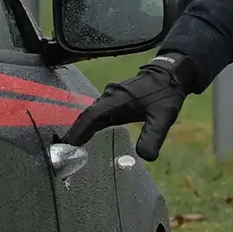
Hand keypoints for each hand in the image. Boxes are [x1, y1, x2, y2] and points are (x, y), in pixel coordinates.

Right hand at [64, 54, 190, 161]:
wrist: (170, 73)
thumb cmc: (165, 93)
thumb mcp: (163, 117)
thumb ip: (153, 136)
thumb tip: (146, 158)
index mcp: (117, 100)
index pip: (92, 117)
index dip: (78, 131)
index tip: (67, 146)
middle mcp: (110, 97)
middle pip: (86, 116)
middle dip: (74, 133)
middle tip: (62, 151)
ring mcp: (111, 97)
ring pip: (90, 113)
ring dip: (80, 128)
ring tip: (70, 145)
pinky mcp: (114, 99)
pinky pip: (96, 112)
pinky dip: (88, 124)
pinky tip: (86, 134)